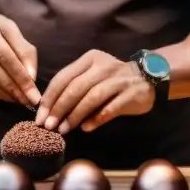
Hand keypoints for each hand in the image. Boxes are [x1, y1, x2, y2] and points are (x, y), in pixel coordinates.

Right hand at [0, 13, 39, 106]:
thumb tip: (31, 78)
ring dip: (2, 92)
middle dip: (13, 85)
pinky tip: (4, 96)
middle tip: (27, 100)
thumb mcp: (15, 36)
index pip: (8, 53)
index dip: (22, 74)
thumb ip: (26, 53)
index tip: (34, 92)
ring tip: (18, 100)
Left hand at [37, 49, 153, 133]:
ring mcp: (119, 79)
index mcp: (89, 59)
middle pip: (75, 87)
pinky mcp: (131, 93)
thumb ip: (74, 88)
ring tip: (64, 130)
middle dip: (59, 108)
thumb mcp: (92, 76)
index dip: (50, 98)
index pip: (63, 77)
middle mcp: (103, 66)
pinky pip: (111, 107)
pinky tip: (87, 128)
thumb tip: (50, 113)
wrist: (149, 77)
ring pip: (92, 97)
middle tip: (49, 126)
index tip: (40, 117)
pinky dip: (97, 118)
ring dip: (75, 115)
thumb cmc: (112, 80)